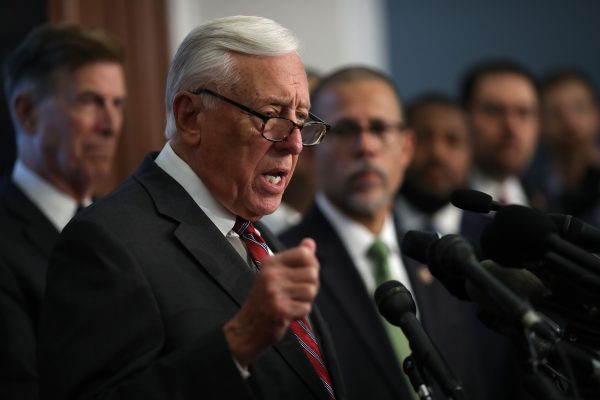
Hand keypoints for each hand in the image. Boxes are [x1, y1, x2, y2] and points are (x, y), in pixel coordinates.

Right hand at [223, 238, 318, 366]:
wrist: (246, 328)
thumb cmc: (264, 300)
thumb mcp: (275, 274)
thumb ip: (295, 259)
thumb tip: (310, 243)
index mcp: (271, 262)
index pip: (305, 254)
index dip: (311, 265)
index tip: (302, 275)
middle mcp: (271, 274)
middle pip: (312, 273)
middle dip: (311, 285)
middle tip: (295, 294)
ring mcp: (274, 291)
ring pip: (311, 290)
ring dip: (305, 301)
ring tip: (291, 303)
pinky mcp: (279, 309)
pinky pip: (306, 308)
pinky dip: (300, 314)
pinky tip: (288, 314)